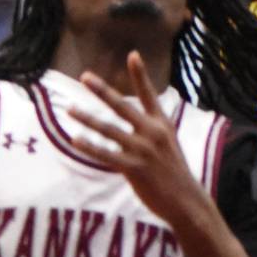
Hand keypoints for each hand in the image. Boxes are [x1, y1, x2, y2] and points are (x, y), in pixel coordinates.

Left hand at [73, 55, 202, 224]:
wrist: (186, 201)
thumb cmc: (174, 174)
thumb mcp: (169, 145)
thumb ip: (151, 131)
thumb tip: (135, 122)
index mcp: (162, 124)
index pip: (149, 94)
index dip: (140, 75)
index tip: (132, 54)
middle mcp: (153, 133)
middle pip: (122, 106)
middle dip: (102, 90)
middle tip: (85, 77)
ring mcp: (143, 150)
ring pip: (109, 129)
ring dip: (87, 118)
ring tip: (70, 109)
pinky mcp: (135, 168)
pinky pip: (106, 155)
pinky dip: (90, 147)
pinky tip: (75, 140)